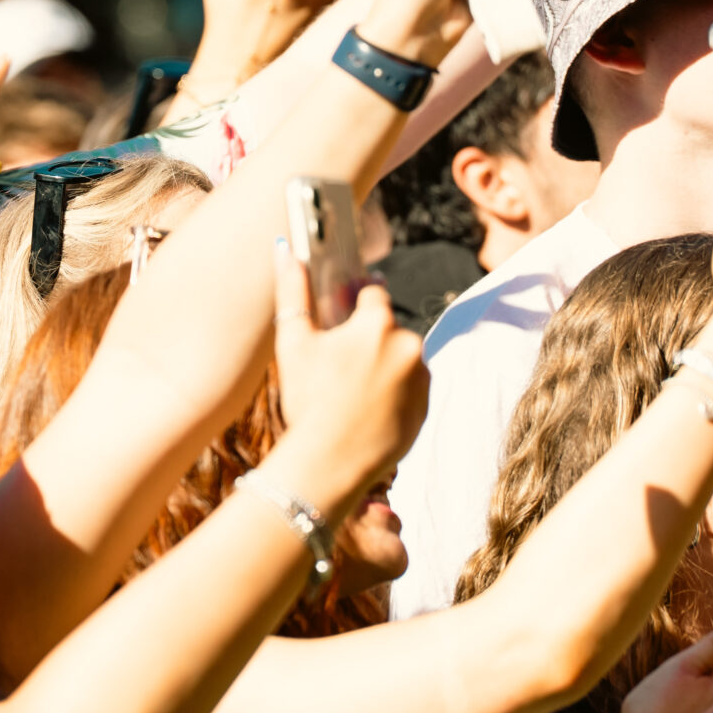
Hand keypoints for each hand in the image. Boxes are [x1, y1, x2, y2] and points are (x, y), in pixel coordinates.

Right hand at [266, 233, 428, 507]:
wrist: (330, 462)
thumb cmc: (308, 400)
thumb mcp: (293, 343)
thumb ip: (293, 292)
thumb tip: (286, 250)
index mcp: (378, 323)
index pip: (373, 295)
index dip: (356, 305)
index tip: (344, 319)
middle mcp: (408, 346)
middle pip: (388, 331)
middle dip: (369, 343)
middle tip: (340, 369)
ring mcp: (421, 379)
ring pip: (401, 361)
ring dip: (384, 369)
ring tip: (352, 395)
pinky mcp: (426, 409)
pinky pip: (410, 391)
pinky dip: (395, 396)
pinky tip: (367, 411)